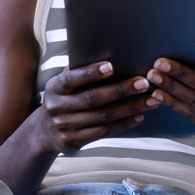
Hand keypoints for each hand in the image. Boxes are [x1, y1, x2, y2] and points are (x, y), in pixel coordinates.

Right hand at [35, 61, 158, 153]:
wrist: (43, 133)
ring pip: (103, 117)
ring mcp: (64, 127)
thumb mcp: (61, 85)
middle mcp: (57, 108)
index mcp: (54, 88)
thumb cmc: (62, 99)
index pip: (72, 78)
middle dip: (121, 90)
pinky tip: (138, 116)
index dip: (90, 72)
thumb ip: (77, 72)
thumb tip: (107, 52)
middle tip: (143, 83)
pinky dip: (123, 124)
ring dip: (130, 108)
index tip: (111, 66)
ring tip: (150, 100)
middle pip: (93, 99)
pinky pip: (103, 132)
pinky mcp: (73, 142)